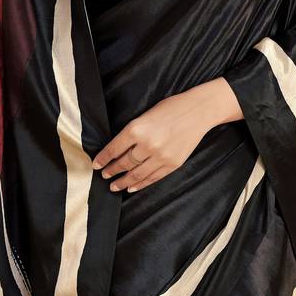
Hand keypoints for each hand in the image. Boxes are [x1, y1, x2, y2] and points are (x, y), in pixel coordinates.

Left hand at [91, 80, 240, 193]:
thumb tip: (118, 148)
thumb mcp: (146, 114)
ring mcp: (161, 156)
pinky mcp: (173, 164)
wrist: (199, 111)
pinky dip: (141, 184)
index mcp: (137, 128)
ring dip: (123, 181)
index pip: (114, 148)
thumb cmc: (171, 108)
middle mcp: (147, 144)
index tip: (96, 165)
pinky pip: (153, 177)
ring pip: (137, 174)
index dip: (103, 159)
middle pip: (124, 163)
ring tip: (114, 186)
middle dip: (112, 170)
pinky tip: (132, 187)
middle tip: (104, 175)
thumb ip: (133, 131)